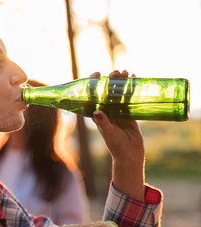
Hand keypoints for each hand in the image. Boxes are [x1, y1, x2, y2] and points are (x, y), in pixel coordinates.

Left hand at [91, 70, 144, 200]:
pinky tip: (134, 79)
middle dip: (110, 80)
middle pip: (106, 91)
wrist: (130, 154)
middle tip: (116, 72)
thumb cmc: (116, 145)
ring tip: (125, 72)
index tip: (97, 74)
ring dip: (121, 82)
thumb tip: (97, 112)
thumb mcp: (109, 133)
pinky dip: (131, 88)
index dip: (93, 84)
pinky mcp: (128, 113)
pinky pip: (129, 98)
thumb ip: (103, 123)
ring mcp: (117, 111)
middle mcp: (106, 110)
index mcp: (97, 114)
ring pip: (118, 93)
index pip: (92, 95)